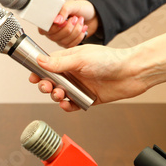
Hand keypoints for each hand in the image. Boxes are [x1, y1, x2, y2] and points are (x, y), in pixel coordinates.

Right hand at [28, 45, 147, 111]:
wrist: (132, 73)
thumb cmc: (110, 60)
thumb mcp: (80, 59)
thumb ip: (59, 63)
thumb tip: (39, 61)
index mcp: (69, 59)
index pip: (48, 64)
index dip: (39, 71)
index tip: (33, 77)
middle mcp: (73, 72)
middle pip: (51, 81)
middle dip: (45, 85)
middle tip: (47, 87)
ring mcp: (80, 85)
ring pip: (60, 93)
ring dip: (56, 96)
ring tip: (60, 95)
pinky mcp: (88, 98)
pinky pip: (73, 104)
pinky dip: (68, 106)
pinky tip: (67, 104)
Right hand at [38, 0, 97, 47]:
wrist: (93, 15)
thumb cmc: (81, 8)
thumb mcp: (72, 5)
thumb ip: (63, 10)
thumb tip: (56, 21)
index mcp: (49, 20)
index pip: (44, 29)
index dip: (54, 27)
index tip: (65, 21)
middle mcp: (52, 31)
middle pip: (54, 37)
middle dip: (68, 27)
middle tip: (75, 18)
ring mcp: (59, 38)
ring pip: (63, 41)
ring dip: (75, 30)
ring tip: (81, 21)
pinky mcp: (68, 43)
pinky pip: (71, 45)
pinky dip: (79, 36)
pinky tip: (83, 28)